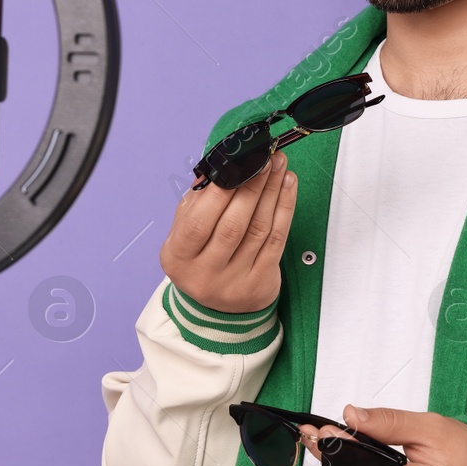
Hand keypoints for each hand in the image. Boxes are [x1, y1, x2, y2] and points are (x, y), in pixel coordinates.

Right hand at [158, 152, 296, 312]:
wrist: (217, 306)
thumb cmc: (200, 258)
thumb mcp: (184, 233)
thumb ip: (196, 201)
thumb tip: (218, 167)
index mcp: (179, 258)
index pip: (198, 222)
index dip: (219, 192)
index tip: (237, 164)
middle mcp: (205, 273)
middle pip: (233, 225)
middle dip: (252, 186)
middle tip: (265, 159)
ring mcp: (235, 281)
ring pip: (259, 229)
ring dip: (272, 192)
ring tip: (278, 166)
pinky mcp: (262, 281)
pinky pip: (277, 239)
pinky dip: (285, 209)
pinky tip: (287, 186)